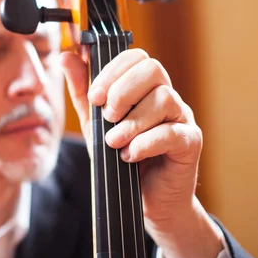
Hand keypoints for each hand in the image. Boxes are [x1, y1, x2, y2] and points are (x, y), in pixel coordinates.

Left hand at [59, 47, 224, 257]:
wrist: (148, 202)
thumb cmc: (123, 158)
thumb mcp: (95, 124)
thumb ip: (83, 92)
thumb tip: (67, 56)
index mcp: (146, 88)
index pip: (136, 57)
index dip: (113, 71)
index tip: (94, 96)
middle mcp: (168, 97)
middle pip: (153, 69)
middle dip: (123, 91)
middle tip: (107, 117)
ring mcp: (182, 118)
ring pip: (164, 99)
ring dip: (132, 122)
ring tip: (115, 142)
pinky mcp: (190, 142)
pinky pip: (172, 132)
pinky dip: (145, 143)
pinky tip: (129, 156)